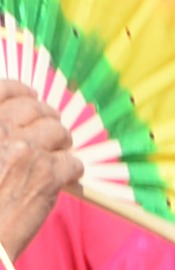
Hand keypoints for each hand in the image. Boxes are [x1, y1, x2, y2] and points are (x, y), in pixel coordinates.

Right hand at [0, 78, 82, 260]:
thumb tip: (15, 129)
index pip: (4, 89)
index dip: (21, 91)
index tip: (31, 95)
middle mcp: (1, 132)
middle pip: (36, 107)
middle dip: (47, 118)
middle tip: (49, 133)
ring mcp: (25, 152)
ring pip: (58, 130)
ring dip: (61, 143)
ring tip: (55, 156)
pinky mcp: (48, 175)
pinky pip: (73, 162)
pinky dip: (70, 171)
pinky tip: (61, 181)